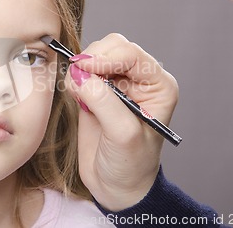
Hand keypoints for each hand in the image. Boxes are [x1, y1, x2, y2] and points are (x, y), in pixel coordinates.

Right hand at [65, 33, 178, 210]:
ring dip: (82, 68)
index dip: (106, 57)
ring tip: (79, 95)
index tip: (83, 68)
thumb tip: (79, 75)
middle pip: (113, 47)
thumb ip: (103, 101)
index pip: (132, 54)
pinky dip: (75, 77)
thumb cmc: (131, 164)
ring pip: (96, 54)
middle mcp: (140, 80)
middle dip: (93, 59)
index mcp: (158, 85)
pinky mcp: (98, 91)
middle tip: (78, 80)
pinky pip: (83, 70)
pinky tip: (77, 97)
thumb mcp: (122, 134)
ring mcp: (118, 84)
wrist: (116, 185)